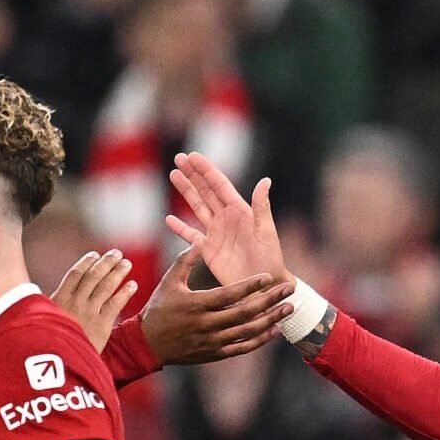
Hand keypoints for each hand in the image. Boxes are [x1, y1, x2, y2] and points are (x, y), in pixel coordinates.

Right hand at [50, 249, 134, 350]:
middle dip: (106, 263)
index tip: (95, 255)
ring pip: (106, 287)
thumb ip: (48, 308)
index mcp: (59, 299)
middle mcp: (75, 302)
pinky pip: (115, 304)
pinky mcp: (101, 326)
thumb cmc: (47, 344)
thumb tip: (42, 299)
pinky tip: (132, 285)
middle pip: (93, 276)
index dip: (86, 263)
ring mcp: (89, 313)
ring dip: (117, 273)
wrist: (57, 363)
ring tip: (127, 264)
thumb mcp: (40, 322)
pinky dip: (125, 293)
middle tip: (117, 254)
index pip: (75, 274)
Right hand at [141, 246, 289, 364]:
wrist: (149, 344)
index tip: (267, 277)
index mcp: (196, 305)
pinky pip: (242, 348)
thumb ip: (185, 260)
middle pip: (244, 313)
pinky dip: (260, 340)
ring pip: (247, 332)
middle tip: (288, 290)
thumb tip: (202, 239)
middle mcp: (206, 325)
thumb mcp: (169, 281)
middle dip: (269, 301)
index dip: (249, 286)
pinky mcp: (215, 353)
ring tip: (288, 308)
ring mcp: (212, 342)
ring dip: (270, 320)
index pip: (228, 294)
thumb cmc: (160, 308)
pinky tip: (274, 329)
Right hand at [165, 152, 289, 287]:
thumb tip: (265, 180)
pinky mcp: (208, 250)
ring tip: (173, 175)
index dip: (206, 170)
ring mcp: (215, 233)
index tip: (192, 156)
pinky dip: (179, 228)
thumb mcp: (267, 232)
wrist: (263, 284)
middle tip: (178, 158)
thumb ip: (262, 207)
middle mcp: (226, 218)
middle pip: (205, 191)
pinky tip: (169, 219)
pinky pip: (191, 235)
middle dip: (192, 175)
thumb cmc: (271, 259)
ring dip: (185, 192)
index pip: (219, 185)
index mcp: (240, 210)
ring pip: (197, 207)